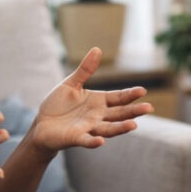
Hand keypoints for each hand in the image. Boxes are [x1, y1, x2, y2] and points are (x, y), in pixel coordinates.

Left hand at [27, 47, 153, 153]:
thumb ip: (85, 70)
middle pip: (119, 114)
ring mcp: (89, 128)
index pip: (119, 98)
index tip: (143, 91)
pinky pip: (87, 140)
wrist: (42, 124)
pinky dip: (94, 142)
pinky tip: (101, 141)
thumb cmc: (58, 105)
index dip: (130, 95)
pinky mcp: (76, 138)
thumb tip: (98, 49)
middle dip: (133, 112)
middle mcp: (98, 116)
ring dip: (120, 128)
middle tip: (148, 108)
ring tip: (133, 125)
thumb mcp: (71, 84)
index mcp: (99, 102)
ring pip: (108, 129)